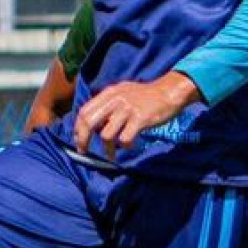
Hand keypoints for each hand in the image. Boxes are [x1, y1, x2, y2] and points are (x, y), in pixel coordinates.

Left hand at [71, 73, 199, 159]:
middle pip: (89, 122)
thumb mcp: (124, 92)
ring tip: (111, 155)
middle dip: (83, 140)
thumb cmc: (146, 95)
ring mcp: (127, 109)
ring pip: (106, 134)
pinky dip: (126, 146)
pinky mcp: (140, 119)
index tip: (78, 140)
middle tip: (84, 151)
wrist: (169, 92)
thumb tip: (94, 123)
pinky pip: (125, 139)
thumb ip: (108, 104)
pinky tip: (131, 146)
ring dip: (107, 149)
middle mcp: (115, 100)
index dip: (78, 127)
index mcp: (109, 93)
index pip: (85, 110)